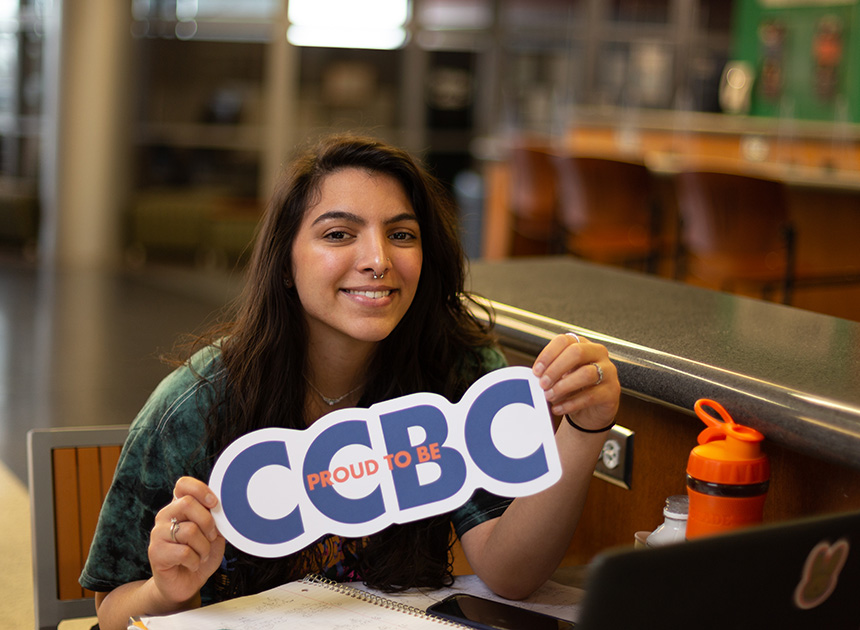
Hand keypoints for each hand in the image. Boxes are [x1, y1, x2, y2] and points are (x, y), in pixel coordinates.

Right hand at [148, 476, 225, 606]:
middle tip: (211, 537)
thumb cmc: (200, 555)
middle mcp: (165, 516)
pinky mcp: (155, 552)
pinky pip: (184, 552)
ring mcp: (158, 533)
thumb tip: (226, 507)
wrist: (185, 584)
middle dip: (208, 522)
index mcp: (179, 506)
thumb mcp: (214, 534)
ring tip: (202, 555)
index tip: (214, 503)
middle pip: (187, 504)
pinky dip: (196, 561)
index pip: (183, 484)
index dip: (200, 490)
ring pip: (189, 530)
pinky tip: (193, 564)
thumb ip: (216, 519)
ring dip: (204, 547)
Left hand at [532, 332, 619, 431]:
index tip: (537, 371)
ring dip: (563, 386)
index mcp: (582, 344)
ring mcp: (608, 371)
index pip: (564, 341)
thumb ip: (550, 372)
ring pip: (586, 374)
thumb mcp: (561, 376)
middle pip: (577, 352)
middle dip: (555, 369)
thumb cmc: (575, 388)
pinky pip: (591, 396)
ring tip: (550, 396)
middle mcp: (597, 354)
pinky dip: (571, 403)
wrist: (591, 411)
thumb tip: (537, 376)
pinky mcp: (612, 391)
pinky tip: (559, 407)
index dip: (548, 355)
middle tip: (543, 383)